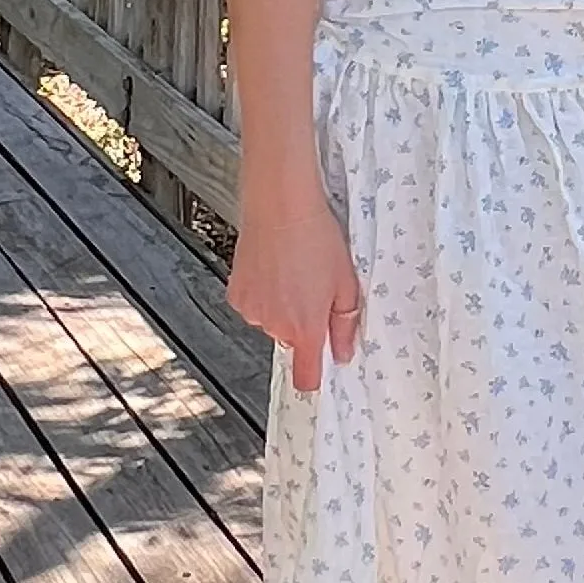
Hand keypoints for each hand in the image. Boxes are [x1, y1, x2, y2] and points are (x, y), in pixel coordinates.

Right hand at [227, 189, 363, 392]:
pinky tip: (273, 268)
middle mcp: (275, 325)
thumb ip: (345, 325)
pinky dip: (263, 292)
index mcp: (305, 328)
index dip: (313, 376)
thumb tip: (342, 352)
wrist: (279, 205)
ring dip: (281, 306)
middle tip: (314, 288)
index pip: (305, 377)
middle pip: (291, 340)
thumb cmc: (316, 237)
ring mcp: (252, 311)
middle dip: (303, 322)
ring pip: (272, 321)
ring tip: (292, 272)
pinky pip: (254, 304)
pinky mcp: (236, 294)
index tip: (319, 369)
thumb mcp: (347, 282)